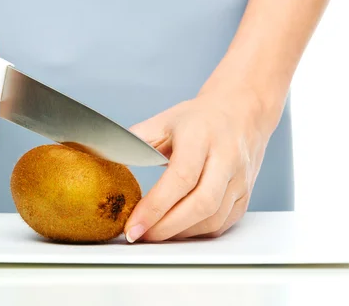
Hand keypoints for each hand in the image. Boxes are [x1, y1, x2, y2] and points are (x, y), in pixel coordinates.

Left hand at [124, 88, 278, 242]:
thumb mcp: (164, 120)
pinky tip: (177, 230)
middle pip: (201, 203)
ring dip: (180, 233)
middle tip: (139, 236)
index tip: (133, 225)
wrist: (242, 111)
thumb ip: (136, 140)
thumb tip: (103, 156)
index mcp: (201, 135)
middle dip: (166, 227)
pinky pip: (223, 223)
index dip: (156, 206)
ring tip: (153, 234)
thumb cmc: (199, 118)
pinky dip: (197, 232)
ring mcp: (240, 178)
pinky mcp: (246, 194)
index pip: (181, 177)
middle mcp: (226, 157)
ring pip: (213, 218)